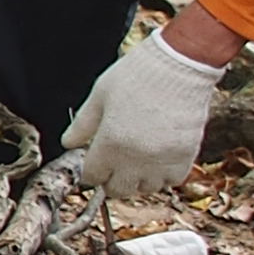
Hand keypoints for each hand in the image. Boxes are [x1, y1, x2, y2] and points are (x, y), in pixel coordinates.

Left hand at [63, 28, 223, 196]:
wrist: (180, 64)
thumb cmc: (139, 74)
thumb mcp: (100, 95)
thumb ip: (83, 124)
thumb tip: (68, 143)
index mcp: (110, 142)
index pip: (92, 177)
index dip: (90, 172)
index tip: (94, 164)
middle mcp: (135, 158)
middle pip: (118, 190)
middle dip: (111, 180)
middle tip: (114, 165)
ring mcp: (162, 160)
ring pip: (146, 189)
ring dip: (139, 180)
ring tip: (137, 160)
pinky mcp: (185, 156)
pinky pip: (172, 181)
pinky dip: (164, 175)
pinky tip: (158, 159)